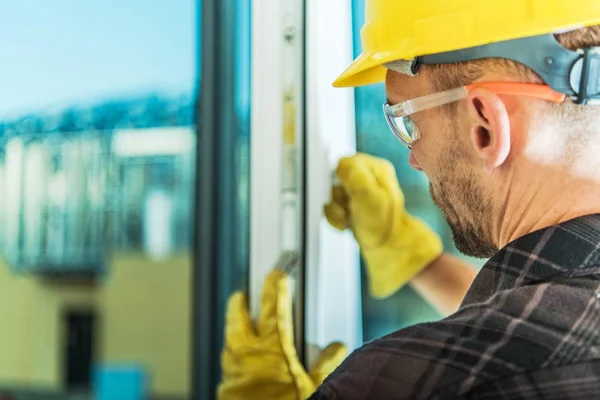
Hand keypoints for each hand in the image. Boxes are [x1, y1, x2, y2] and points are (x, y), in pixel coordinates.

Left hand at [218, 269, 347, 399]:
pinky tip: (238, 358)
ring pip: (229, 338)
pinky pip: (227, 361)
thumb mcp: (315, 387)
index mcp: (272, 348)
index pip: (274, 307)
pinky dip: (232, 353)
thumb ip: (326, 364)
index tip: (278, 274)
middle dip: (240, 301)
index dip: (276, 287)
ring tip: (239, 321)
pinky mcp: (225, 386)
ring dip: (234, 326)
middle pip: (238, 316)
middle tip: (243, 293)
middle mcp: (248, 354)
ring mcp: (233, 369)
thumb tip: (338, 347)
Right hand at [324, 153, 442, 298]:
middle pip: (334, 179)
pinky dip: (336, 217)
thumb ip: (353, 174)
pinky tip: (347, 223)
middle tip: (349, 208)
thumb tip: (340, 164)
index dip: (339, 180)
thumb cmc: (383, 225)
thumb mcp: (369, 195)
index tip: (346, 193)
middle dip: (337, 198)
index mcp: (375, 168)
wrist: (387, 249)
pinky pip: (331, 206)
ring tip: (349, 218)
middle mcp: (367, 177)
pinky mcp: (351, 205)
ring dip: (336, 210)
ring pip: (331, 194)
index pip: (343, 162)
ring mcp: (358, 192)